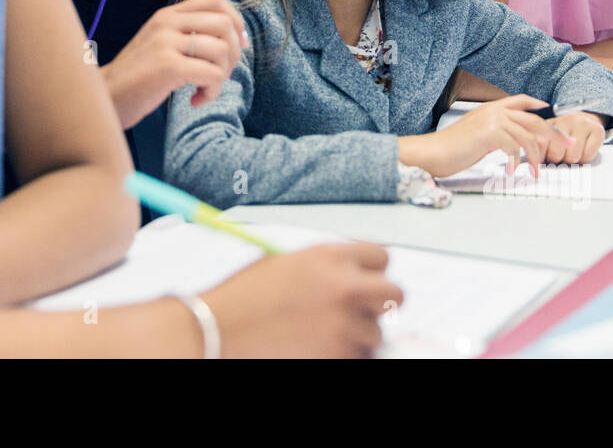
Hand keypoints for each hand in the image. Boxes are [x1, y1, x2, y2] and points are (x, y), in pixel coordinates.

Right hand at [101, 0, 248, 127]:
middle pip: (225, 24)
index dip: (236, 21)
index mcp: (167, 15)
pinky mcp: (168, 66)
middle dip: (233, 54)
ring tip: (204, 89)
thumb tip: (236, 38)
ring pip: (222, 51)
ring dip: (222, 76)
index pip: (215, 0)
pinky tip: (195, 100)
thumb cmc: (139, 77)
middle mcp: (167, 22)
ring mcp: (166, 42)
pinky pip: (212, 74)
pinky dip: (211, 92)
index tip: (239, 44)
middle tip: (220, 75)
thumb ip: (189, 35)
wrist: (106, 98)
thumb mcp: (161, 45)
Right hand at [200, 242, 402, 357]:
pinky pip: (358, 356)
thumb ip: (321, 268)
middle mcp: (343, 286)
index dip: (372, 271)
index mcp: (329, 256)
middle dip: (381, 304)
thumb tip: (346, 278)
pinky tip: (317, 347)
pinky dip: (343, 354)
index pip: (381, 257)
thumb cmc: (241, 298)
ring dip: (358, 335)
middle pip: (394, 293)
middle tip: (363, 311)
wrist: (218, 330)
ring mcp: (343, 324)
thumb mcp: (283, 264)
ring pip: (376, 332)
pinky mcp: (338, 355)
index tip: (366, 281)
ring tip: (326, 334)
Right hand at [399, 95, 565, 178]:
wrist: (435, 152)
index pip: (521, 100)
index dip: (538, 104)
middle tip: (567, 145)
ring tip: (536, 171)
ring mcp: (492, 120)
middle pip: (532, 119)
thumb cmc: (454, 147)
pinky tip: (512, 172)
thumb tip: (514, 142)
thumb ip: (496, 132)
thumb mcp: (478, 134)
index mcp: (491, 108)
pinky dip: (516, 162)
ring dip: (536, 157)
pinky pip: (514, 148)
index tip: (551, 111)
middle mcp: (494, 111)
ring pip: (527, 137)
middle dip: (553, 133)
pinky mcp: (489, 133)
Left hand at [543, 112, 605, 163]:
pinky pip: (587, 156)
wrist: (585, 117)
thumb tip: (534, 162)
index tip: (542, 160)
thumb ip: (538, 144)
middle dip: (556, 160)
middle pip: (555, 154)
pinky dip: (585, 159)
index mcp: (548, 119)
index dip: (540, 157)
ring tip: (570, 153)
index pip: (539, 144)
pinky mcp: (597, 130)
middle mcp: (565, 119)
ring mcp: (582, 123)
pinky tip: (582, 151)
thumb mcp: (546, 133)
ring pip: (572, 157)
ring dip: (570, 160)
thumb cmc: (562, 130)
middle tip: (558, 156)